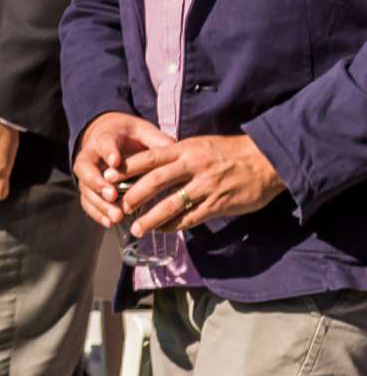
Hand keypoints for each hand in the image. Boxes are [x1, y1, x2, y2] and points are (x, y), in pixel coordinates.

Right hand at [74, 111, 172, 226]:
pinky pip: (86, 201)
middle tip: (112, 195)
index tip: (116, 162)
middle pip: (84, 167)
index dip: (108, 152)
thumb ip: (158, 141)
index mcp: (105, 137)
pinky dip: (96, 213)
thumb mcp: (145, 132)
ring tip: (117, 216)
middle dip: (97, 182)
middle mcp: (90, 155)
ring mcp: (87, 173)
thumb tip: (178, 152)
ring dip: (99, 203)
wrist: (110, 137)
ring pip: (85, 187)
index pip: (104, 143)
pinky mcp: (88, 187)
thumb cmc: (132, 136)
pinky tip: (110, 223)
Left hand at [120, 133, 286, 236]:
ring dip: (151, 218)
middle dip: (133, 196)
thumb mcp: (200, 145)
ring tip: (137, 228)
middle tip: (118, 208)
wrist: (267, 160)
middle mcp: (193, 166)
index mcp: (185, 149)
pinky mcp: (218, 204)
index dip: (126, 168)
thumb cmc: (230, 151)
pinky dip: (174, 226)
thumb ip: (177, 155)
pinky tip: (163, 230)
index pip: (149, 158)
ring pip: (171, 204)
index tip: (107, 176)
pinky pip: (191, 218)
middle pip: (155, 182)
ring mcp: (206, 186)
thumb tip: (151, 166)